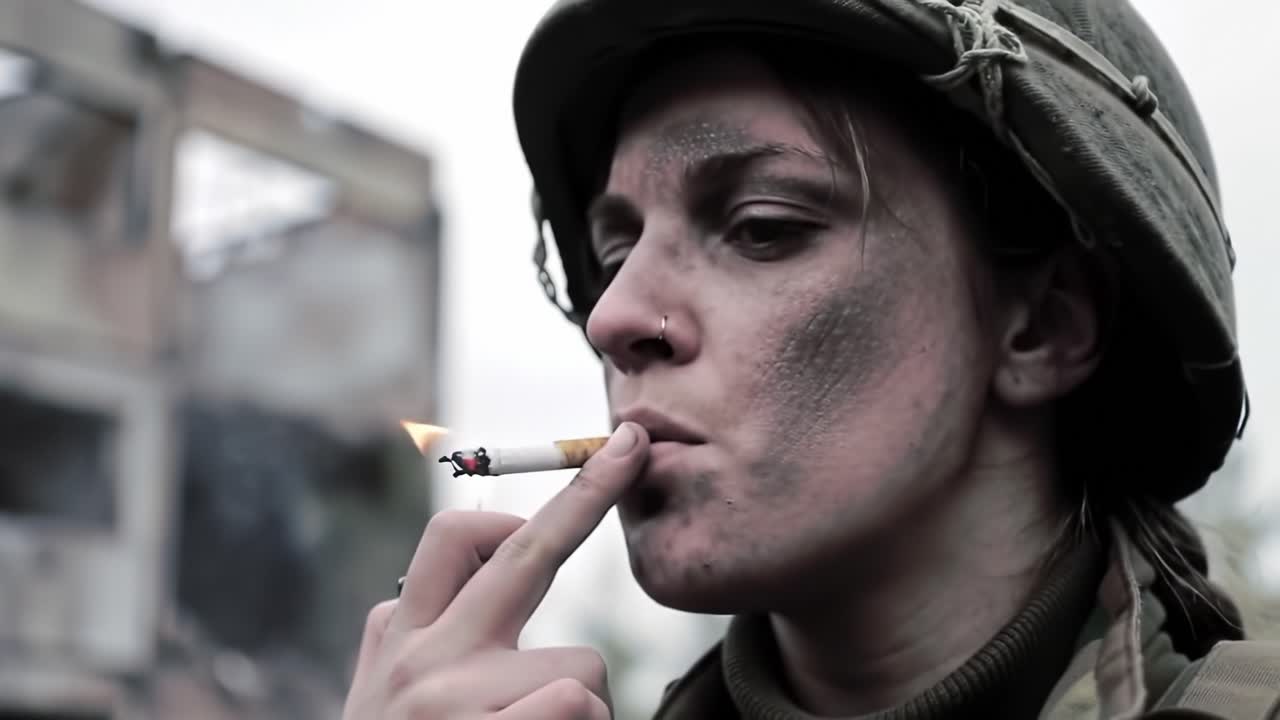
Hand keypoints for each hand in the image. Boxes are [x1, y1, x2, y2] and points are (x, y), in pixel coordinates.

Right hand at [342, 422, 648, 719]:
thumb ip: (409, 635)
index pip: (454, 540)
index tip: (563, 479)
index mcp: (398, 637)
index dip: (513, 506)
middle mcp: (419, 656)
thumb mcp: (378, 697)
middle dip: (587, 494)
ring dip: (583, 707)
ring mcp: (451, 699)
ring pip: (581, 664)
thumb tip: (446, 567)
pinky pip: (579, 705)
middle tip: (635, 445)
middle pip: (524, 552)